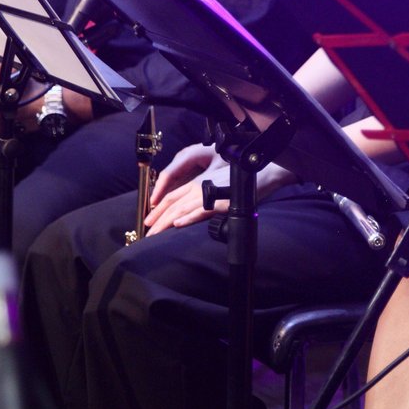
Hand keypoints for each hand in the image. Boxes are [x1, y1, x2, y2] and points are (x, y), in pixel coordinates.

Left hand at [142, 142, 285, 235]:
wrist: (262, 175)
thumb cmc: (240, 182)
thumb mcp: (217, 188)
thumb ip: (203, 199)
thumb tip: (188, 213)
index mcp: (198, 184)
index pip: (172, 197)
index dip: (158, 209)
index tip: (149, 221)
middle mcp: (200, 187)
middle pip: (172, 204)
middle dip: (157, 219)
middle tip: (146, 233)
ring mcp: (210, 194)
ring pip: (182, 209)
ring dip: (166, 222)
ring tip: (155, 234)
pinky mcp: (221, 202)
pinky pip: (201, 210)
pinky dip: (189, 217)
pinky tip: (179, 223)